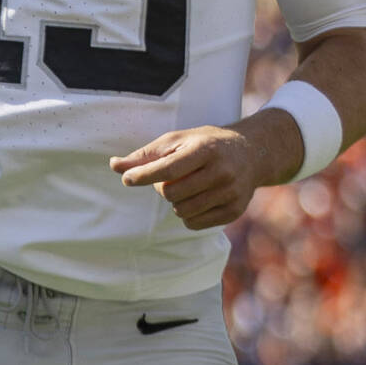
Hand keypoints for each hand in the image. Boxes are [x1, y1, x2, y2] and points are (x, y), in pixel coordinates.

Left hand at [110, 125, 262, 229]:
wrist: (250, 153)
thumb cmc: (204, 144)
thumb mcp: (177, 140)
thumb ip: (146, 155)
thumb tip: (114, 166)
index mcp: (204, 150)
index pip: (168, 169)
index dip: (144, 176)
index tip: (127, 179)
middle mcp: (221, 172)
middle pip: (172, 193)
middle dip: (162, 188)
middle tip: (169, 178)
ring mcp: (230, 193)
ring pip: (182, 211)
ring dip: (174, 202)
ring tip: (183, 187)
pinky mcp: (234, 211)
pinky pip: (195, 223)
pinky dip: (187, 214)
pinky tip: (195, 199)